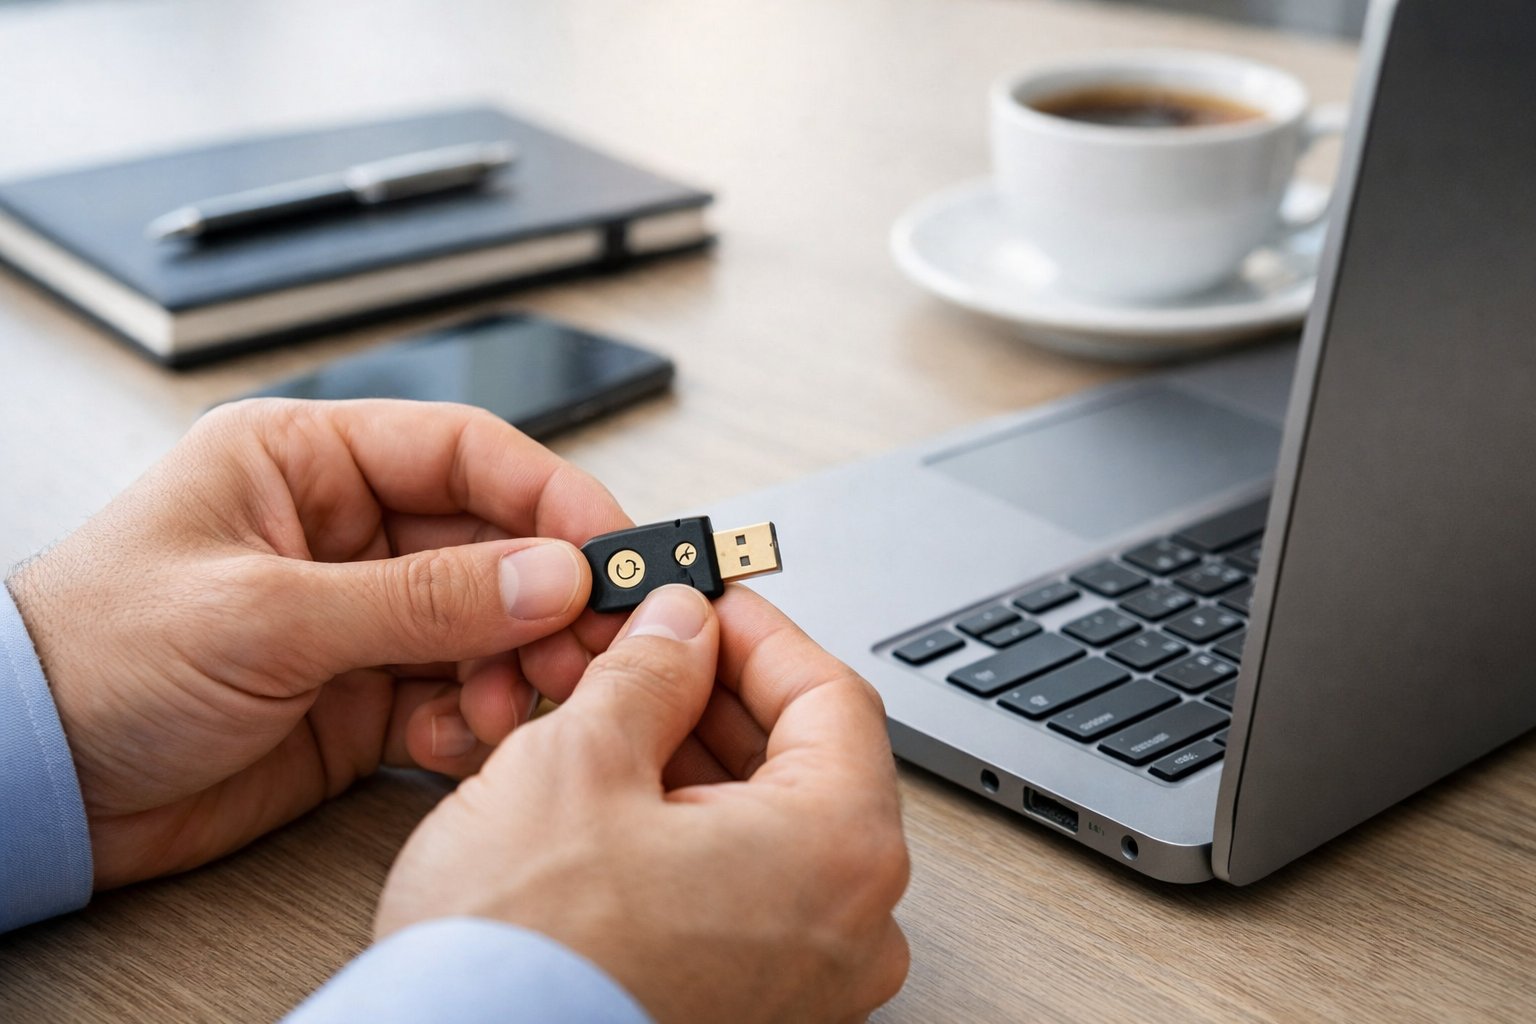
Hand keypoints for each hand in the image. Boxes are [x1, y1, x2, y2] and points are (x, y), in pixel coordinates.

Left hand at [6, 399, 629, 887]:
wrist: (32, 787)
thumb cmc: (94, 661)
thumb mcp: (266, 614)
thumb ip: (421, 598)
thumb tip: (551, 576)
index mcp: (306, 464)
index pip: (463, 450)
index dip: (548, 494)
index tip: (610, 546)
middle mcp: (344, 532)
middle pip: (492, 540)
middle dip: (546, 594)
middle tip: (588, 643)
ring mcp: (359, 616)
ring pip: (488, 622)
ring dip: (518, 663)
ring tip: (514, 702)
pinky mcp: (363, 694)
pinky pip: (459, 692)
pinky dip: (477, 717)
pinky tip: (453, 738)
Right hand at [376, 584, 910, 1023]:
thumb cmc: (525, 964)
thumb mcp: (579, 762)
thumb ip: (650, 672)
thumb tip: (678, 630)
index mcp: (840, 852)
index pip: (830, 694)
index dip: (755, 632)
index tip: (705, 603)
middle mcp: (851, 926)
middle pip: (801, 758)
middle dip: (710, 691)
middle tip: (642, 649)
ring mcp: (808, 978)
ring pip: (766, 821)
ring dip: (690, 755)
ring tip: (609, 713)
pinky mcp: (755, 1006)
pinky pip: (742, 885)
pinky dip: (687, 827)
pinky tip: (618, 791)